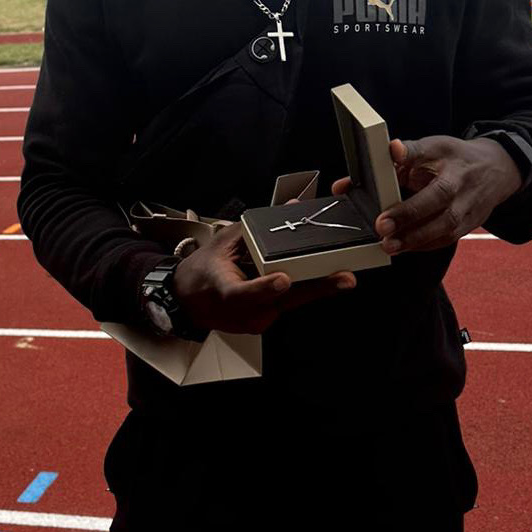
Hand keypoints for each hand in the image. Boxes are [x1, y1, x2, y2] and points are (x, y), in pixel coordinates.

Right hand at [173, 218, 356, 334]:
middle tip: (344, 279)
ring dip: (314, 288)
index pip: (243, 293)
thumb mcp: (224, 240)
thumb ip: (256, 227)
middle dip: (317, 289)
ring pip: (290, 303)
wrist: (187, 302)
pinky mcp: (264, 324)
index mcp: (223, 290)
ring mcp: (254, 321)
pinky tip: (316, 280)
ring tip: (340, 276)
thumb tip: (291, 208)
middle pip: (282, 301)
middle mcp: (241, 311)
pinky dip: (301, 291)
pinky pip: (287, 305)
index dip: (264, 288)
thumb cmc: (203, 270)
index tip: (283, 280)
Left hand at [331, 135, 520, 254]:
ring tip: (389, 245)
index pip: (434, 190)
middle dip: (411, 225)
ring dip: (416, 241)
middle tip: (382, 230)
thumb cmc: (456, 158)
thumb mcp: (435, 146)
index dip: (410, 206)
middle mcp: (465, 195)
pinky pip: (447, 240)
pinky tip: (405, 246)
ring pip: (446, 232)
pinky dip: (425, 245)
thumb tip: (391, 149)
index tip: (383, 217)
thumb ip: (410, 150)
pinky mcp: (469, 226)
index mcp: (456, 173)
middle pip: (442, 213)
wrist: (495, 169)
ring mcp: (470, 213)